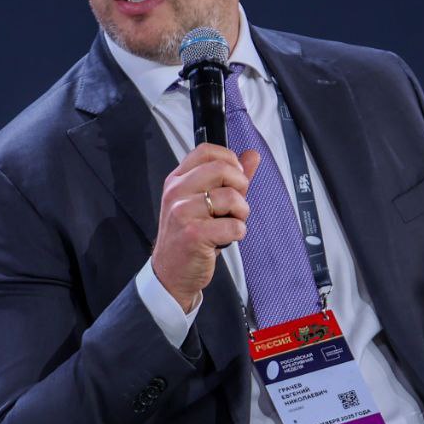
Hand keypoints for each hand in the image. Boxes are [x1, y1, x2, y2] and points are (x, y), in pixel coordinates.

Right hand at [152, 143, 260, 311]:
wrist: (171, 272)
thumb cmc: (189, 236)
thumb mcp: (204, 201)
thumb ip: (230, 177)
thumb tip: (252, 155)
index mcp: (178, 180)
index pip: (206, 150)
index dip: (229, 159)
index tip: (234, 176)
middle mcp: (177, 192)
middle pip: (222, 169)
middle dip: (241, 186)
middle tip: (236, 203)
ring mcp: (182, 213)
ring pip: (231, 197)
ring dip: (241, 213)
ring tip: (230, 223)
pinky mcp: (193, 235)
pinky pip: (234, 226)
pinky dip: (238, 233)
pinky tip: (226, 238)